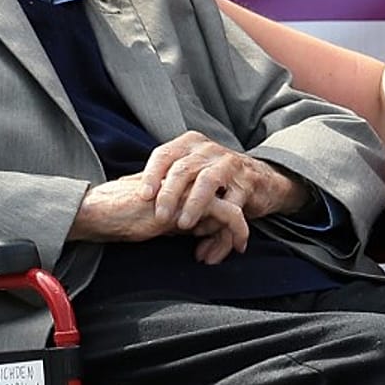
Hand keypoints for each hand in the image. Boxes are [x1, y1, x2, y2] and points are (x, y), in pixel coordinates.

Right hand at [67, 174, 249, 262]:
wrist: (103, 212)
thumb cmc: (123, 216)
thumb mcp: (162, 220)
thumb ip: (184, 220)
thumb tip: (207, 230)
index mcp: (184, 183)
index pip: (216, 199)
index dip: (222, 224)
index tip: (223, 245)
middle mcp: (192, 180)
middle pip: (228, 202)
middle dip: (230, 232)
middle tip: (228, 252)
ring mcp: (194, 186)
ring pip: (232, 206)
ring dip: (231, 236)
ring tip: (224, 255)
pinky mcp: (193, 199)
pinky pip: (227, 214)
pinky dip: (234, 232)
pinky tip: (228, 250)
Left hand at [137, 131, 308, 229]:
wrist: (262, 181)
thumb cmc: (215, 179)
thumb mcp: (187, 172)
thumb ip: (160, 179)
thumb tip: (122, 185)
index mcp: (189, 145)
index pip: (164, 154)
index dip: (152, 174)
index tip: (142, 196)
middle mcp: (209, 150)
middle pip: (184, 169)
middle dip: (170, 195)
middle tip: (160, 218)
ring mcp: (230, 164)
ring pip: (208, 182)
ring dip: (195, 205)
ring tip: (184, 226)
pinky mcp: (248, 183)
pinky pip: (233, 204)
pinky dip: (219, 224)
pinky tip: (208, 238)